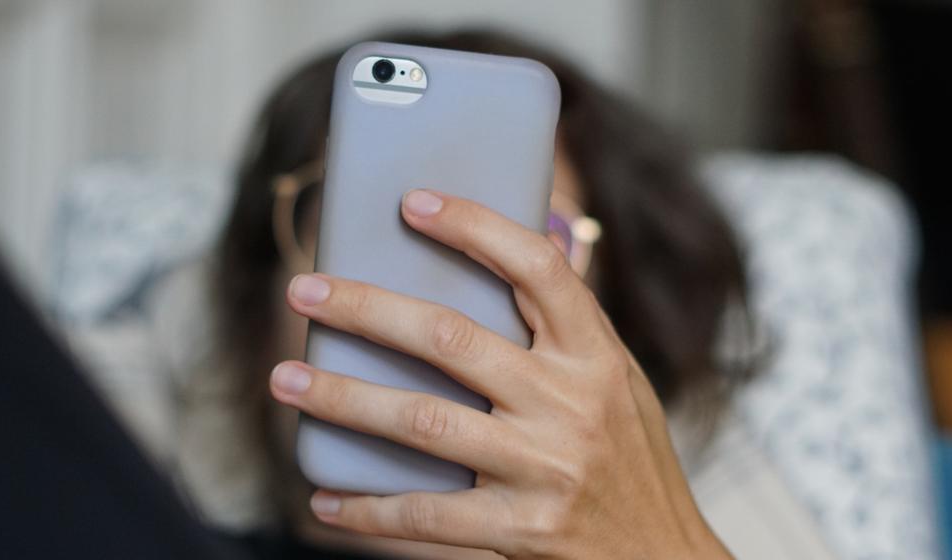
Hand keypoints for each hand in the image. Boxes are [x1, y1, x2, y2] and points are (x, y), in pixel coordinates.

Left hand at [269, 189, 732, 558]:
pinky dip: (368, 508)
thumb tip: (520, 242)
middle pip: (451, 339)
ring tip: (286, 379)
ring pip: (422, 421)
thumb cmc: (630, 456)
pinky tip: (325, 500)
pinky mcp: (521, 530)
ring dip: (343, 398)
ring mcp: (544, 469)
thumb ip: (567, 325)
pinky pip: (427, 515)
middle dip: (366, 309)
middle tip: (305, 291)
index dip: (474, 228)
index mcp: (595, 354)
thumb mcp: (617, 379)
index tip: (412, 202)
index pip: (538, 270)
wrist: (665, 555)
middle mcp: (570, 404)